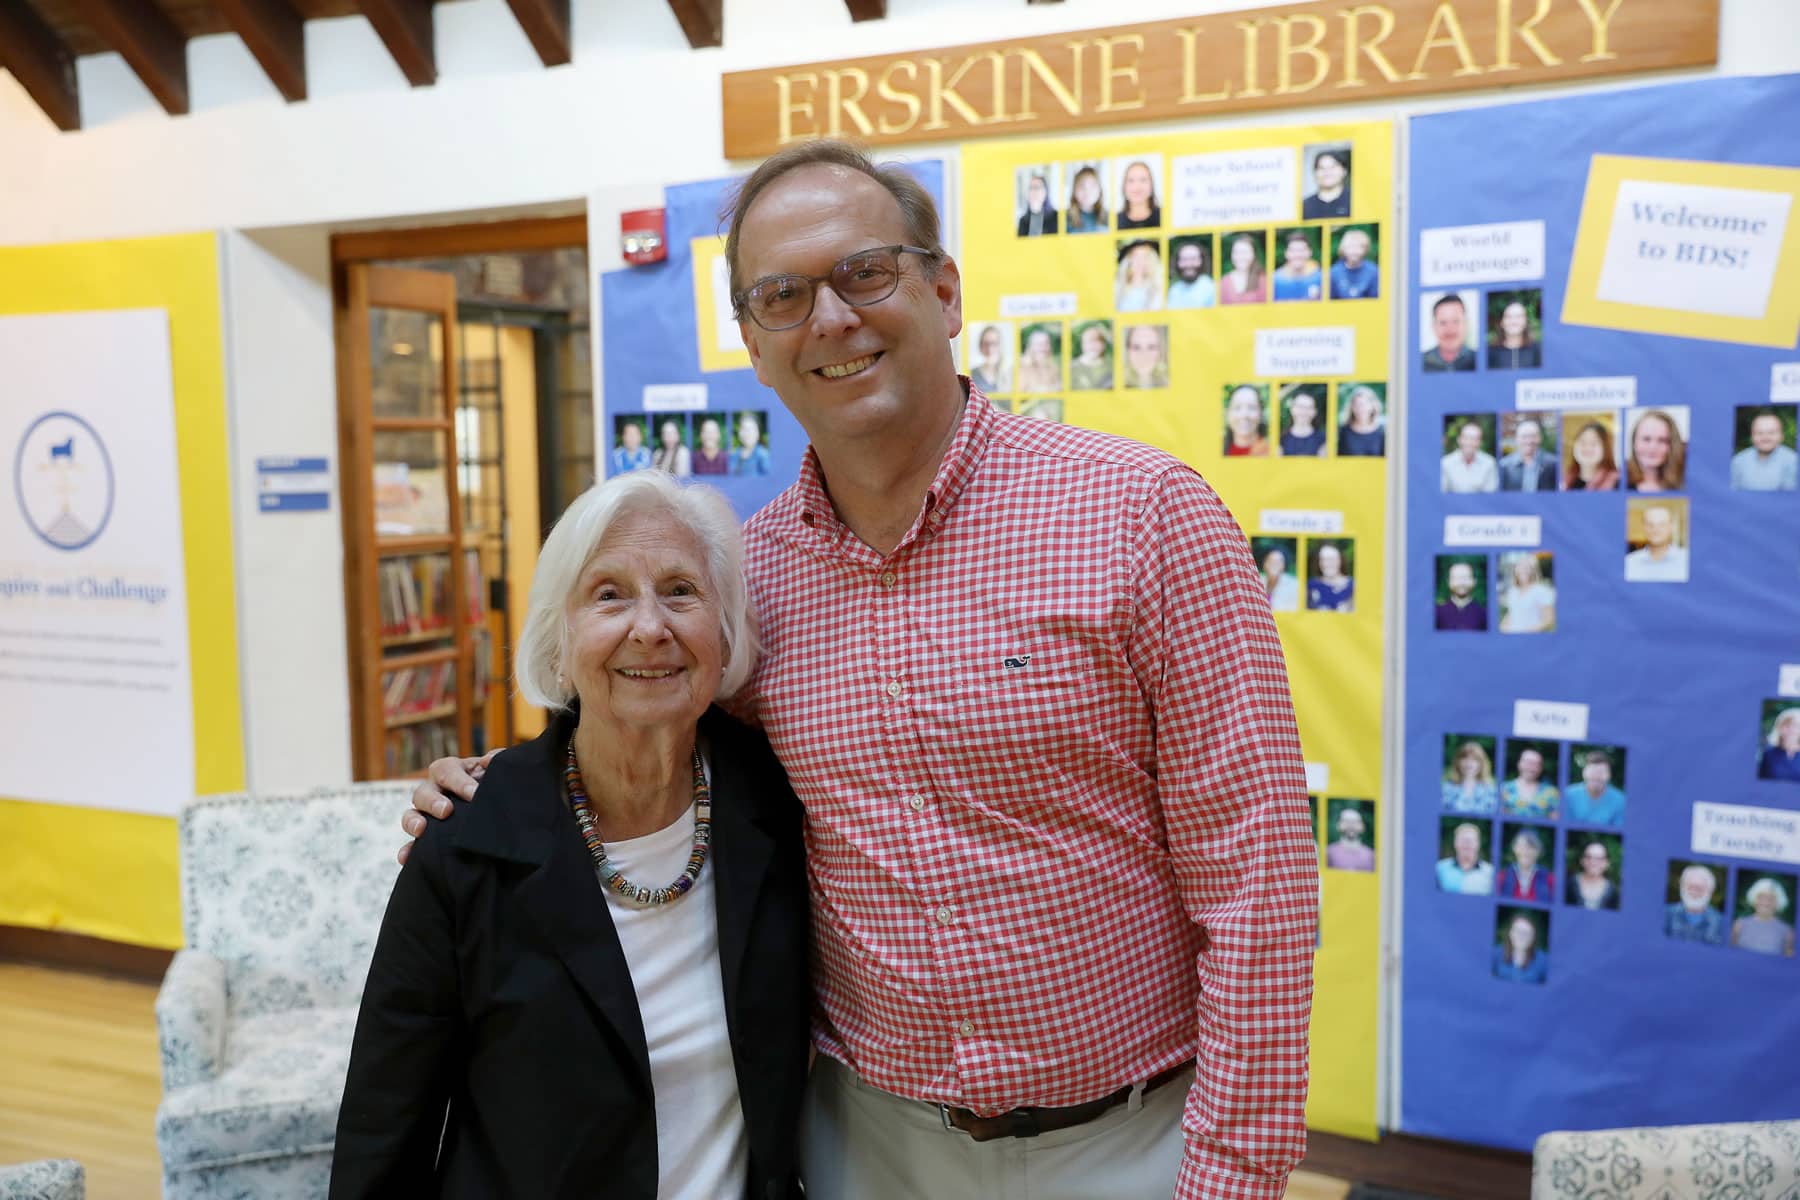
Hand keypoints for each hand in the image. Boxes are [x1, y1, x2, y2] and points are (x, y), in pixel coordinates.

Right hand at [396, 750, 498, 864]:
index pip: (447, 770)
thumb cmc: (495, 786)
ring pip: (411, 814)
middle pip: (423, 791)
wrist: (501, 815)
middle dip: (433, 801)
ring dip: (413, 822)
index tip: (474, 794)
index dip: (458, 781)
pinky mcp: (426, 837)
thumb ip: (498, 762)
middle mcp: (435, 790)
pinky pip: (411, 844)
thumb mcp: (498, 772)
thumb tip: (489, 760)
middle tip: (446, 811)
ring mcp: (427, 814)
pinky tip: (406, 858)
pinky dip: (407, 851)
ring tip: (421, 831)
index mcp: (452, 771)